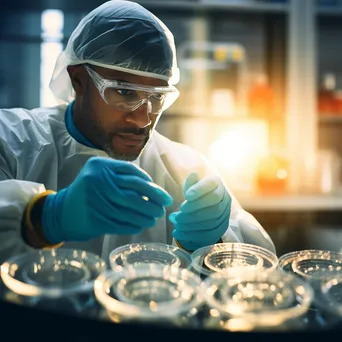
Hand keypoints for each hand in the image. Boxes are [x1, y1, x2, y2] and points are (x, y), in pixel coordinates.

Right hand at [42, 157, 172, 243]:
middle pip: (134, 191)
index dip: (150, 184)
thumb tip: (154, 189)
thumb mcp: (100, 174)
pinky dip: (134, 225)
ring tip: (155, 217)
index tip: (162, 194)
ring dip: (146, 215)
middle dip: (154, 199)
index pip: (132, 172)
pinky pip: (120, 222)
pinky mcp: (94, 219)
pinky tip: (142, 225)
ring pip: (129, 209)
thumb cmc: (89, 191)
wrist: (61, 212)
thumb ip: (122, 175)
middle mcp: (96, 180)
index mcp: (100, 166)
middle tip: (164, 206)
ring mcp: (94, 200)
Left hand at [169, 172, 230, 250]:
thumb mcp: (191, 186)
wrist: (203, 209)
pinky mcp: (221, 229)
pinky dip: (192, 235)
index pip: (212, 185)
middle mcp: (225, 198)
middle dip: (193, 212)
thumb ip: (191, 182)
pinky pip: (209, 235)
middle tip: (177, 215)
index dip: (199, 190)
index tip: (186, 196)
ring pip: (211, 222)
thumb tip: (193, 175)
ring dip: (191, 224)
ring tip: (176, 224)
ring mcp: (225, 215)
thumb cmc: (195, 195)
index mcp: (217, 184)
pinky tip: (179, 233)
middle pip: (213, 207)